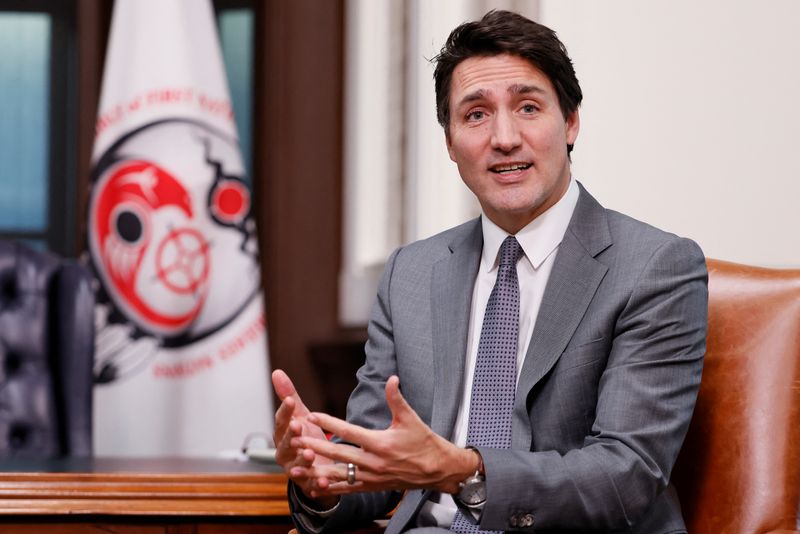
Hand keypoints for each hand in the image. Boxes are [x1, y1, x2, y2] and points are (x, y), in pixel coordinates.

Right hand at [272, 369, 337, 506]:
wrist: (316, 465)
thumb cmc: (306, 436)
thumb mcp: (301, 415)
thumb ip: (290, 396)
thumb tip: (276, 372)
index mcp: (283, 435)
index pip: (281, 421)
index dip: (285, 411)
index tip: (291, 401)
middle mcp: (285, 453)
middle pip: (285, 444)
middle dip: (291, 436)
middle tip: (297, 426)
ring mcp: (295, 470)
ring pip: (296, 466)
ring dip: (301, 461)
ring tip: (309, 454)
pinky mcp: (308, 484)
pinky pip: (311, 485)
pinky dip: (317, 484)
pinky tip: (324, 481)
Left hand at [292, 375, 477, 495]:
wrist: (437, 470)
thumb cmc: (424, 442)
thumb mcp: (411, 418)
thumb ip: (397, 399)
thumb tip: (392, 378)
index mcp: (380, 443)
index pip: (349, 431)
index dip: (329, 423)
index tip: (312, 416)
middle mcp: (373, 462)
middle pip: (338, 453)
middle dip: (314, 446)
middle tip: (294, 439)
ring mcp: (371, 477)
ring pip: (338, 474)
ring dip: (316, 470)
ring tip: (296, 466)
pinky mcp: (372, 487)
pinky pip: (347, 488)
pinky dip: (330, 488)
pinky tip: (315, 486)